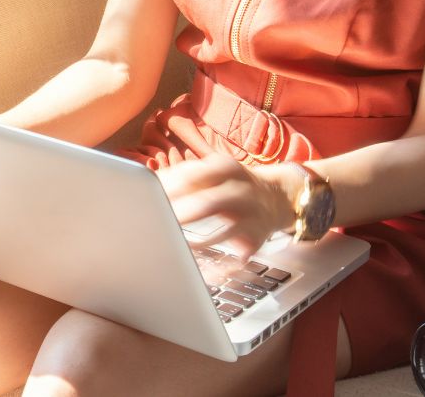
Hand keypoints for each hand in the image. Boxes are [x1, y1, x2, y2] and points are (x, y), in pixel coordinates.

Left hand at [154, 155, 295, 258]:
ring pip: (224, 228)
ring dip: (196, 238)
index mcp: (226, 167)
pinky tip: (194, 257)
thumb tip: (150, 184)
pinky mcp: (257, 236)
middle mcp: (242, 189)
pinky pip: (234, 249)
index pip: (193, 175)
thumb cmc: (232, 184)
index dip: (168, 189)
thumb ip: (184, 177)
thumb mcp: (214, 171)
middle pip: (208, 202)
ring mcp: (252, 214)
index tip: (147, 198)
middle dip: (180, 214)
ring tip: (172, 242)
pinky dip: (214, 255)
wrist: (277, 196)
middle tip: (155, 223)